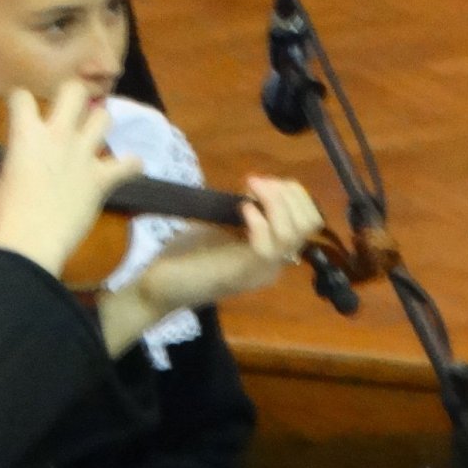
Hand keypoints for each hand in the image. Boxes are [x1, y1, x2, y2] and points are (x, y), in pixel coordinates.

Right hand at [0, 84, 141, 278]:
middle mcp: (58, 135)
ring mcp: (84, 154)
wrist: (31, 241)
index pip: (21, 97)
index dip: (19, 100)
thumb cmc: (7, 214)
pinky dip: (130, 165)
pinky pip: (128, 164)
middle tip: (69, 109)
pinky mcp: (102, 178)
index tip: (20, 108)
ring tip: (94, 135)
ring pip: (104, 117)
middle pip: (74, 92)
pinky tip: (128, 167)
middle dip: (73, 95)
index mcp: (26, 134)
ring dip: (99, 124)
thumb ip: (3, 175)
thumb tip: (0, 181)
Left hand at [134, 176, 324, 316]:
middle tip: (255, 183)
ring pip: (294, 232)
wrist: (158, 286)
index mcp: (273, 253)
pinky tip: (241, 208)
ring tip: (250, 188)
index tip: (260, 181)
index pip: (309, 220)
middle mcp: (274, 265)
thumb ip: (245, 214)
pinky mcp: (242, 274)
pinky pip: (268, 248)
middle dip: (287, 193)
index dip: (291, 193)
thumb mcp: (222, 226)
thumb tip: (259, 189)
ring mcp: (260, 272)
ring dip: (275, 201)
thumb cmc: (186, 254)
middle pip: (309, 223)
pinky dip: (259, 221)